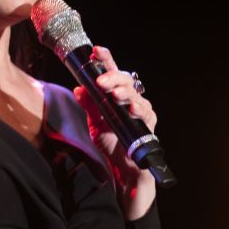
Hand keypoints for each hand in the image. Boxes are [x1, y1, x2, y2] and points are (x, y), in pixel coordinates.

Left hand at [73, 46, 157, 219]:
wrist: (123, 178)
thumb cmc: (112, 150)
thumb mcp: (96, 127)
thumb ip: (90, 107)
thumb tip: (79, 88)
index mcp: (116, 100)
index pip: (112, 76)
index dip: (106, 61)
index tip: (96, 50)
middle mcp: (131, 104)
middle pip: (126, 81)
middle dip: (113, 77)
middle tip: (101, 80)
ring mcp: (141, 115)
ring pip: (136, 95)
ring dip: (124, 92)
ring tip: (113, 93)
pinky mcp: (149, 129)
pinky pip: (146, 114)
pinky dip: (138, 109)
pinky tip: (130, 107)